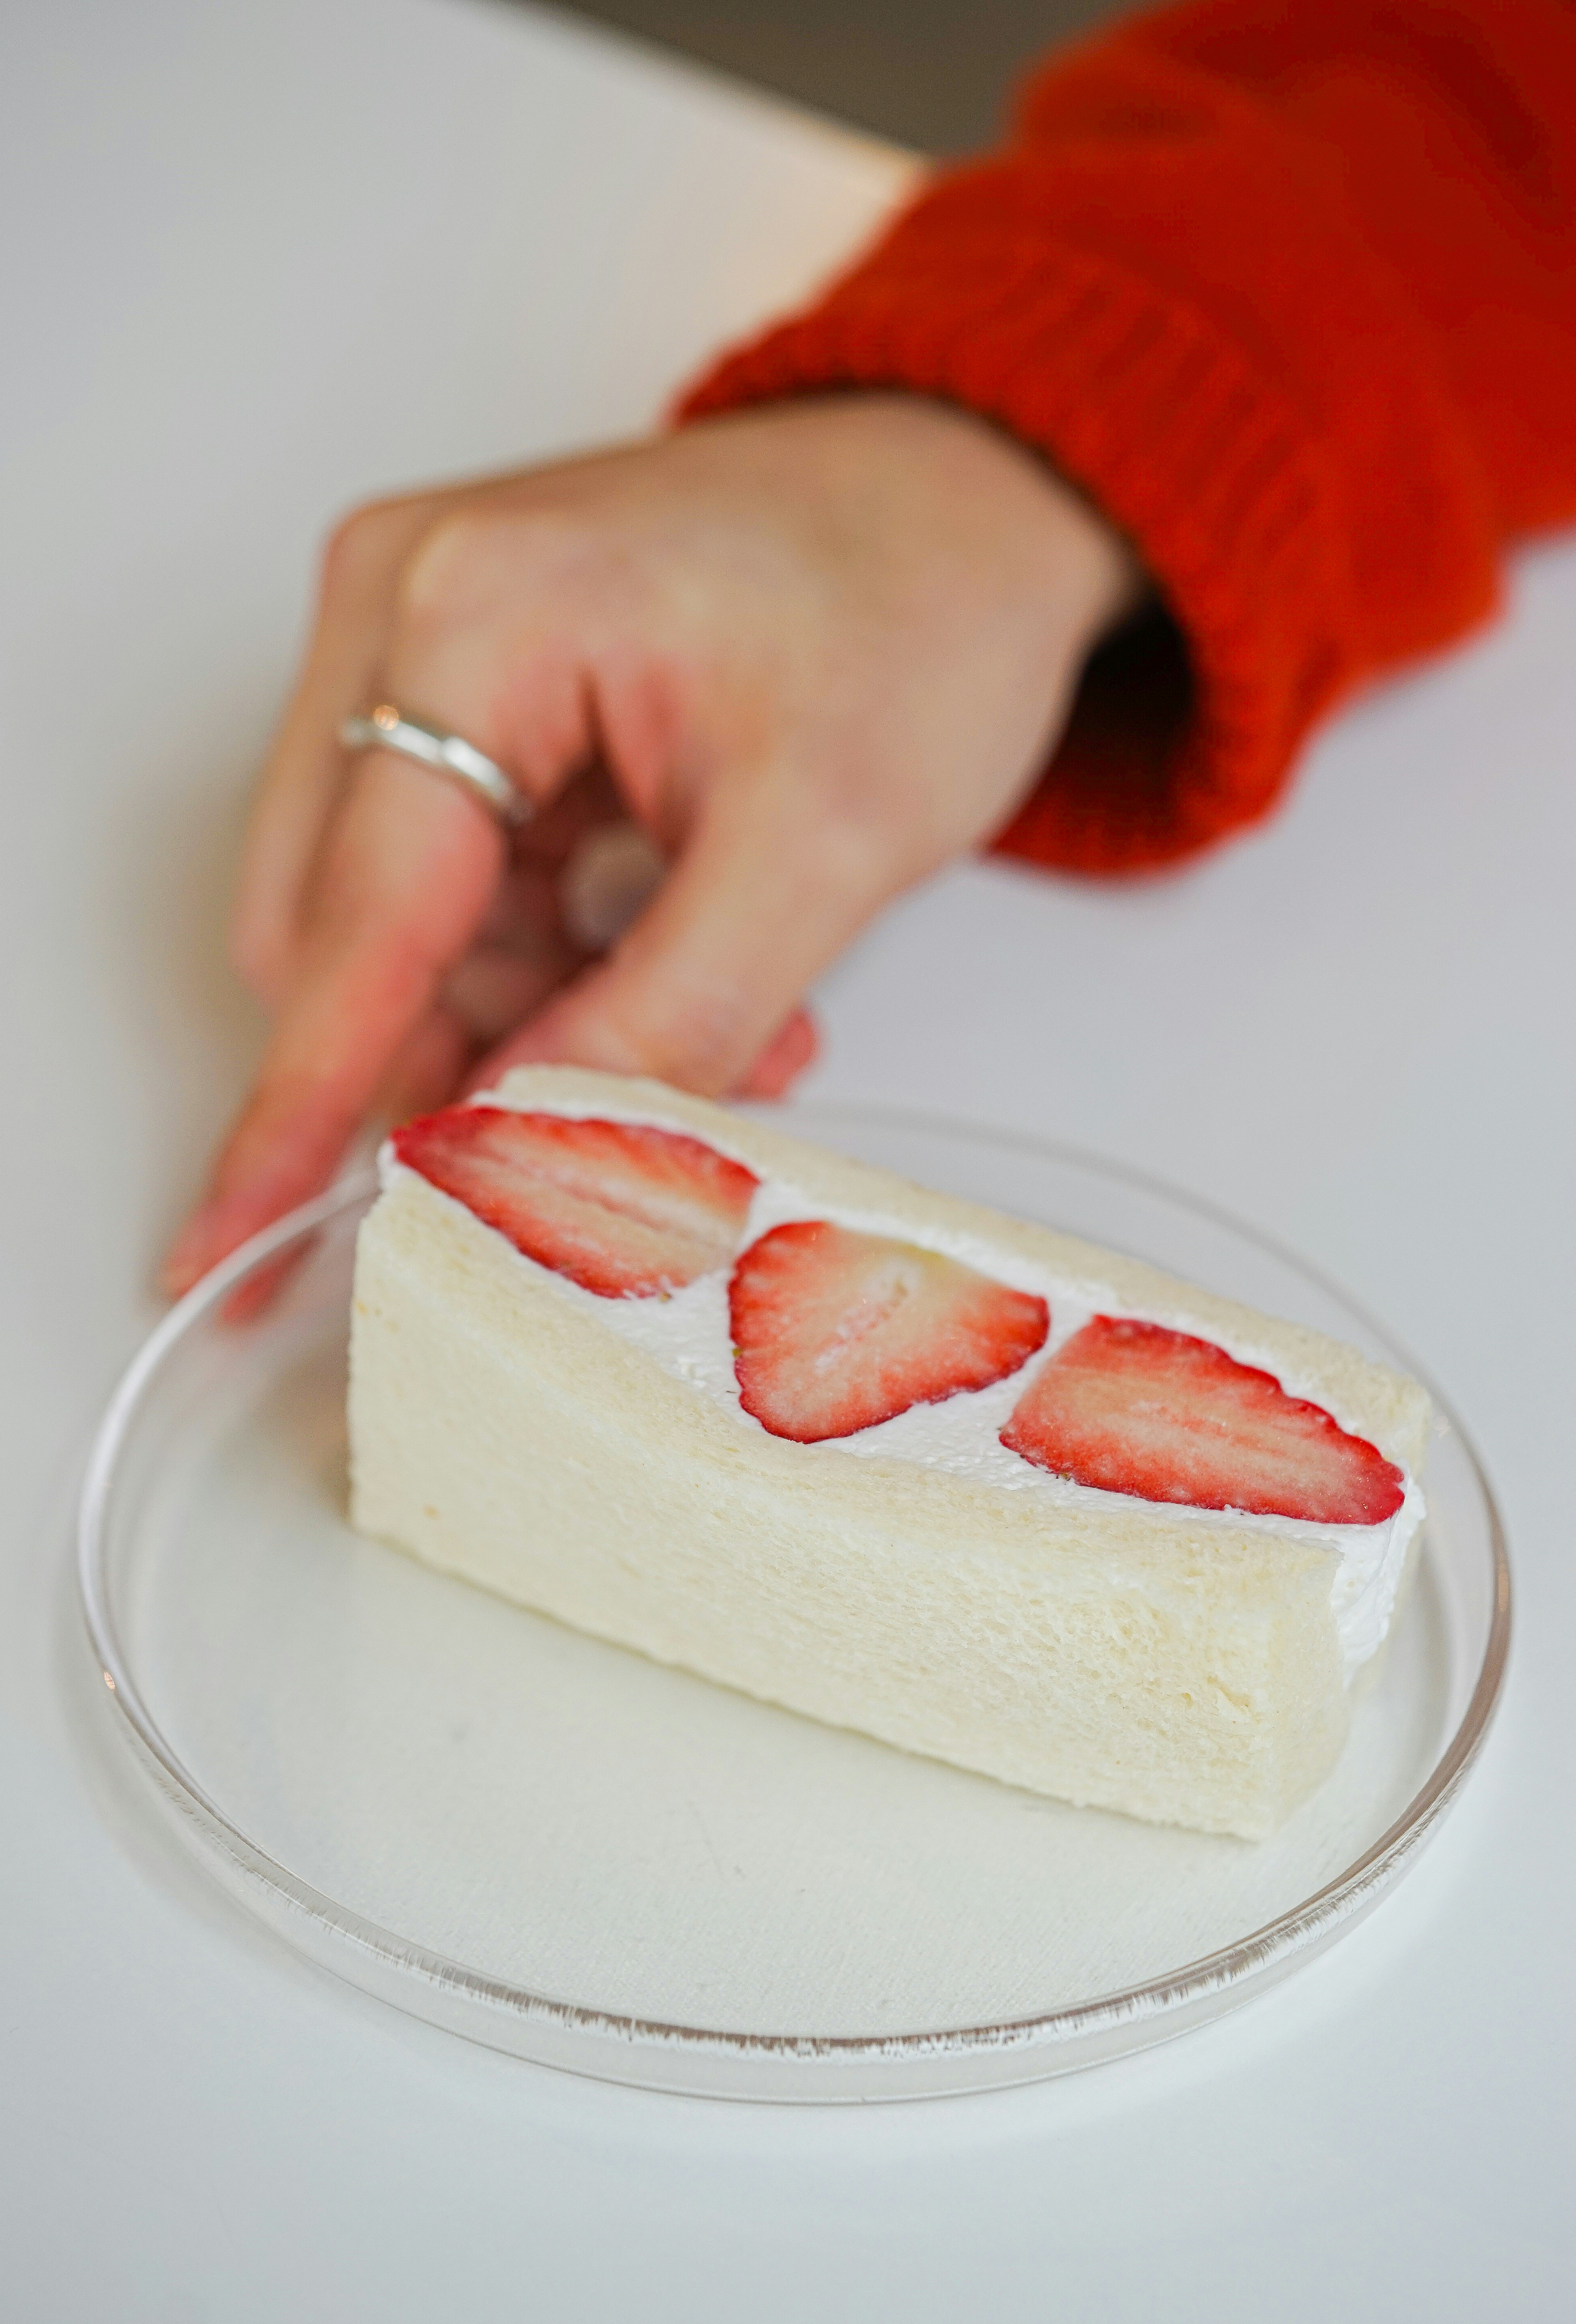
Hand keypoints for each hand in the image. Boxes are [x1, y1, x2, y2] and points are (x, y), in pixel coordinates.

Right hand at [163, 393, 1140, 1294]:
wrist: (972, 501)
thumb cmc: (922, 607)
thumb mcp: (824, 840)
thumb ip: (670, 1013)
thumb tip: (518, 1151)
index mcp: (470, 614)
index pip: (359, 921)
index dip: (305, 1106)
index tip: (230, 1241)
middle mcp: (399, 612)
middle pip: (346, 932)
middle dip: (473, 1056)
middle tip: (623, 1130)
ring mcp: (419, 645)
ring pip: (407, 930)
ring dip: (543, 1017)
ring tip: (736, 1026)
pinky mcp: (468, 692)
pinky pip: (461, 886)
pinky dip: (561, 963)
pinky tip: (687, 964)